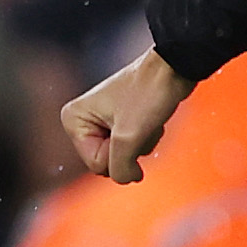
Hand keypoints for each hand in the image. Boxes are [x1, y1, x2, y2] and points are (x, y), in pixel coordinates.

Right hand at [63, 50, 192, 182]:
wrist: (173, 69)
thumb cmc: (149, 94)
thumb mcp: (129, 138)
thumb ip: (120, 168)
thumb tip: (127, 178)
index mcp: (74, 120)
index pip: (96, 163)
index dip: (119, 152)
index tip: (129, 127)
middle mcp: (82, 119)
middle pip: (108, 162)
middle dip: (131, 149)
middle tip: (139, 123)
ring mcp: (102, 119)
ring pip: (124, 155)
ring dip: (142, 142)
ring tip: (147, 118)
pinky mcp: (121, 119)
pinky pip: (133, 145)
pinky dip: (147, 136)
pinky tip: (152, 117)